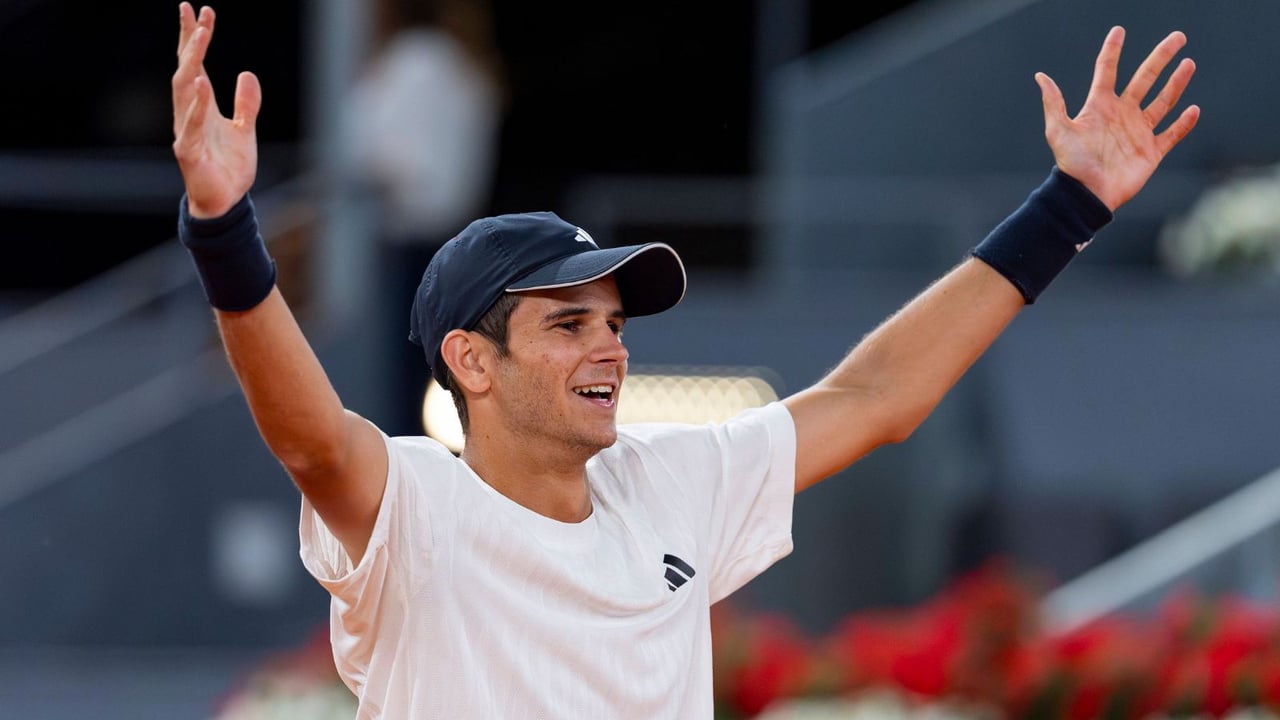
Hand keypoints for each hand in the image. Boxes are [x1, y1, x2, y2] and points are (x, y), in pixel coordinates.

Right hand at [171, 3, 260, 218]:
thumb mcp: (245, 129)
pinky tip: (200, 84)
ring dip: (191, 63)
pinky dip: (196, 105)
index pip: (194, 65)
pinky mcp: (190, 152)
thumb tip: (246, 73)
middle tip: (196, 13)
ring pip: (184, 91)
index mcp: (201, 106)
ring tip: (198, 37)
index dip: (195, 38)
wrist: (226, 202)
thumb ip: (246, 103)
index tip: (200, 10)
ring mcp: (186, 131)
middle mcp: (189, 114)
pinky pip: (190, 125)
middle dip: (190, 41)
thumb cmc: (230, 167)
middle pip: (186, 70)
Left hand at [1037, 26, 1198, 210]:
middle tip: (1177, 37)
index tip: (1119, 31)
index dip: (1113, 51)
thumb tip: (1040, 76)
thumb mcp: (1058, 131)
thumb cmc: (1071, 163)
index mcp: (1100, 106)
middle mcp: (1121, 114)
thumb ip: (1054, 103)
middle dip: (1161, 58)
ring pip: (1163, 102)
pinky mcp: (1151, 151)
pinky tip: (1193, 109)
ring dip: (1176, 84)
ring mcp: (1138, 132)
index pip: (1107, 71)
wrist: (1086, 194)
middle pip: (1145, 79)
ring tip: (1188, 63)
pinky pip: (1171, 134)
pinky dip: (1183, 123)